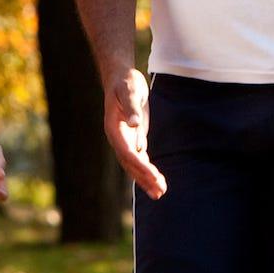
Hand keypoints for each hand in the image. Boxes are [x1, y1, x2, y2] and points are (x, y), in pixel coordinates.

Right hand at [103, 68, 166, 197]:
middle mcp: (117, 139)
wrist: (121, 78)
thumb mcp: (129, 92)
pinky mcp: (134, 139)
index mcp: (113, 129)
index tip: (153, 174)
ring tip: (160, 194)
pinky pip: (140, 159)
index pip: (127, 152)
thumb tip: (134, 124)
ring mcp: (125, 141)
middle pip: (130, 164)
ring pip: (134, 166)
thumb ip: (132, 108)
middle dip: (144, 178)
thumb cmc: (125, 83)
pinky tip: (157, 181)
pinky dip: (148, 171)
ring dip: (146, 180)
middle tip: (159, 191)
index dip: (140, 165)